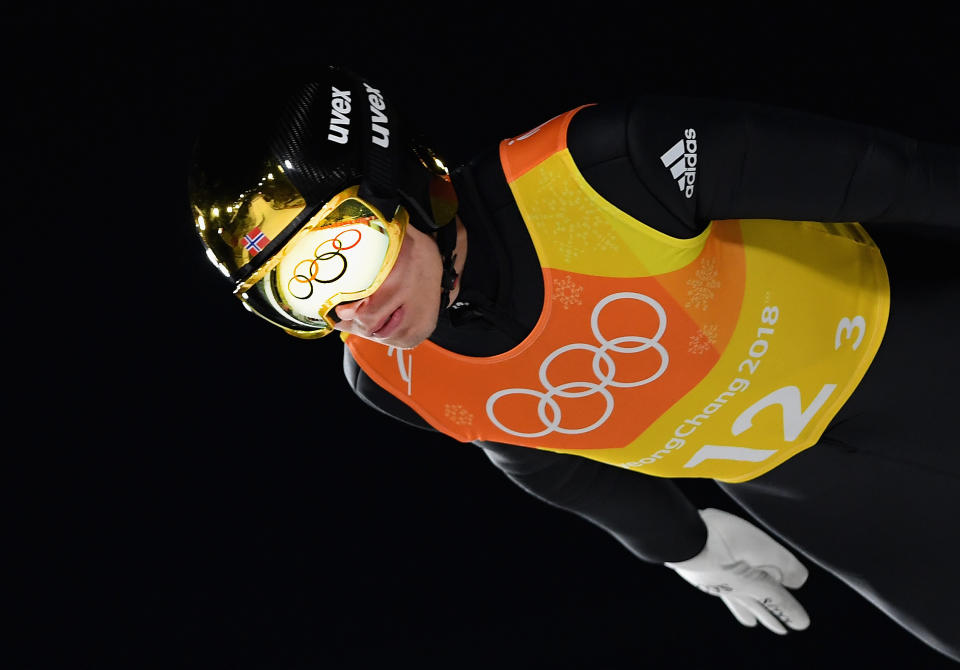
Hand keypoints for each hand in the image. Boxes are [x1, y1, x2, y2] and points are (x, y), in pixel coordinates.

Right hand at [664, 508, 809, 633]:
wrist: (681, 537)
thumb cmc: (720, 538)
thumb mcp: (761, 546)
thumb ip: (784, 563)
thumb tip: (800, 581)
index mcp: (753, 584)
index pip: (777, 601)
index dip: (791, 611)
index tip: (801, 624)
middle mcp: (735, 587)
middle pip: (757, 607)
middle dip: (770, 617)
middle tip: (781, 630)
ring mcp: (715, 582)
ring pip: (736, 603)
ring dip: (746, 612)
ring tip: (750, 622)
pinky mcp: (698, 574)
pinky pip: (719, 592)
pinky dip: (727, 598)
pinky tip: (721, 590)